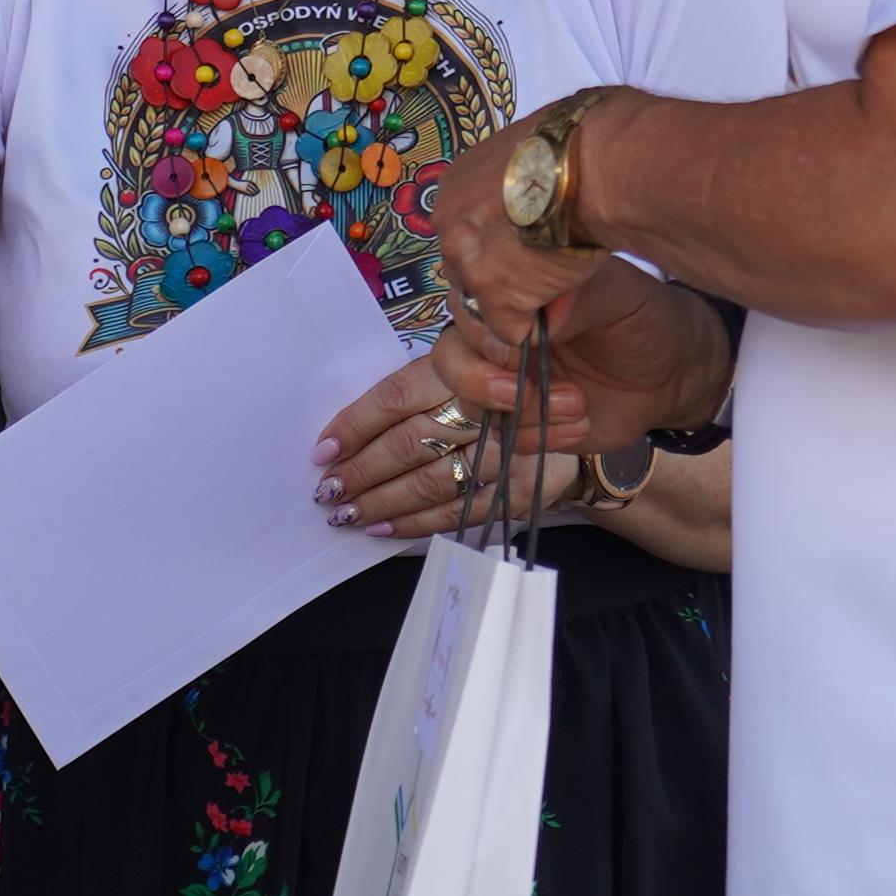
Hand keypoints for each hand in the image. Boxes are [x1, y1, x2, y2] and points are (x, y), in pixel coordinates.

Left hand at [312, 351, 569, 536]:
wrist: (573, 419)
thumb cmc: (498, 390)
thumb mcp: (462, 371)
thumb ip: (418, 392)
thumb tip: (347, 433)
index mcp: (461, 367)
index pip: (397, 397)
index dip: (355, 425)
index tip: (322, 451)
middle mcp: (485, 407)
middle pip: (410, 443)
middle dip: (362, 471)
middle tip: (327, 491)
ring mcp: (506, 451)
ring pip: (431, 482)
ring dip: (382, 502)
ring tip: (346, 513)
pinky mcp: (518, 489)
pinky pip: (458, 513)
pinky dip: (416, 523)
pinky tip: (383, 528)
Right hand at [416, 258, 725, 456]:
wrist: (672, 372)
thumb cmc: (643, 318)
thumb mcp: (620, 297)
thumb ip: (581, 300)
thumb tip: (545, 314)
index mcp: (512, 295)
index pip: (464, 306)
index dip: (482, 332)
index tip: (522, 342)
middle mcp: (499, 337)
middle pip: (449, 359)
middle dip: (482, 381)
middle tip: (525, 389)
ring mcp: (508, 383)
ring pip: (470, 405)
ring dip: (522, 414)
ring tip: (578, 405)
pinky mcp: (526, 423)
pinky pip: (508, 439)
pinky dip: (543, 436)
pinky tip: (583, 424)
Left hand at [431, 108, 612, 352]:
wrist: (594, 162)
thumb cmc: (578, 143)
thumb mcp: (531, 152)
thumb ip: (519, 178)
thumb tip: (539, 182)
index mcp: (456, 184)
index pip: (469, 229)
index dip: (504, 239)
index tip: (537, 233)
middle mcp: (448, 224)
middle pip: (472, 266)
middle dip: (508, 270)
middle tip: (553, 258)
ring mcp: (468, 263)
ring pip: (490, 302)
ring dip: (525, 296)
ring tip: (565, 274)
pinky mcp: (496, 299)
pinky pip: (516, 331)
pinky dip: (543, 321)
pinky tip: (570, 294)